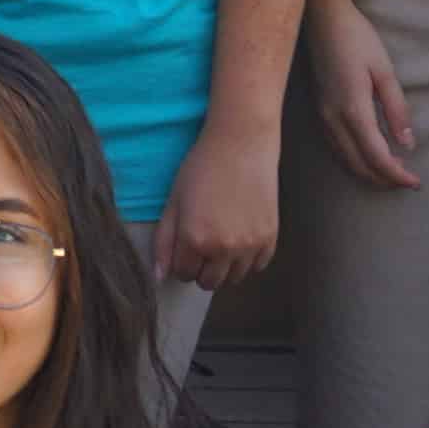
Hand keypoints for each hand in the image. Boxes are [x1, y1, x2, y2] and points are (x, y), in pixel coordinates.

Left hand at [160, 127, 281, 290]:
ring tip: (222, 240)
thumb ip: (164, 242)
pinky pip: (258, 266)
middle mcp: (224, 249)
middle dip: (201, 268)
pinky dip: (248, 259)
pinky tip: (241, 237)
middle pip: (209, 283)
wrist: (241, 144)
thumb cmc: (201, 169)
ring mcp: (250, 246)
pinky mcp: (270, 238)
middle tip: (203, 243)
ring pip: (234, 279)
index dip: (181, 261)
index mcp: (195, 240)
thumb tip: (158, 276)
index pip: (184, 274)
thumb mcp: (174, 202)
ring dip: (225, 267)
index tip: (185, 243)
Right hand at [308, 0, 416, 187]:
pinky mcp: (319, 112)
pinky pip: (336, 149)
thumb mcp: (385, 71)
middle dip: (385, 180)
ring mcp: (323, 117)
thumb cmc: (357, 39)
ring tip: (392, 175)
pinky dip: (354, 162)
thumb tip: (408, 144)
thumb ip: (397, 109)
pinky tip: (368, 159)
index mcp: (353, 108)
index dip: (397, 175)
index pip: (376, 156)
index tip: (416, 182)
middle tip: (408, 182)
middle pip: (360, 165)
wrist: (323, 19)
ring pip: (346, 160)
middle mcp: (334, 119)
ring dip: (369, 173)